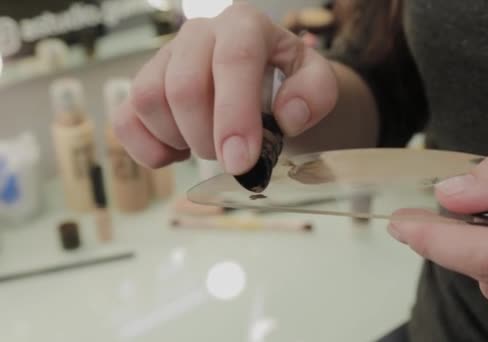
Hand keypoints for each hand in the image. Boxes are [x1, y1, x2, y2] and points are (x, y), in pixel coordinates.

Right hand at [111, 3, 336, 173]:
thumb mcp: (316, 82)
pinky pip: (125, 120)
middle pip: (183, 87)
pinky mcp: (142, 85)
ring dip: (180, 140)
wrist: (263, 79)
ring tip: (208, 146)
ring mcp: (164, 57)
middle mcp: (198, 33)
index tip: (240, 162)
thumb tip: (286, 116)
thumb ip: (315, 94)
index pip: (234, 61)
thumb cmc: (287, 83)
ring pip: (148, 101)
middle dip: (207, 138)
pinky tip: (178, 152)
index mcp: (245, 25)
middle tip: (232, 159)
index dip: (234, 115)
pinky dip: (149, 149)